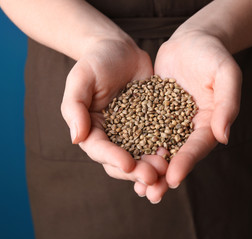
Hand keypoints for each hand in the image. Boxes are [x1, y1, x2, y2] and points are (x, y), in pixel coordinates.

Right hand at [61, 37, 167, 186]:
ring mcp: (133, 132)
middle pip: (122, 161)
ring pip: (142, 156)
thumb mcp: (81, 78)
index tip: (128, 165)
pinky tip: (177, 153)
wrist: (120, 50)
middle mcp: (112, 136)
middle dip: (137, 171)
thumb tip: (76, 138)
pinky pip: (159, 140)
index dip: (113, 159)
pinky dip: (167, 149)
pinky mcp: (152, 124)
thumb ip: (75, 106)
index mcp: (92, 129)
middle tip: (153, 175)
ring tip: (167, 168)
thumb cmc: (96, 61)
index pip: (100, 150)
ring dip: (153, 166)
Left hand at [149, 30, 241, 194]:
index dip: (186, 162)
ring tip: (136, 189)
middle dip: (164, 176)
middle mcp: (190, 127)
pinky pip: (143, 132)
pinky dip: (135, 147)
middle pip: (178, 156)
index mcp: (209, 122)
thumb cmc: (213, 54)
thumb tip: (224, 137)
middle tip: (151, 195)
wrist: (193, 41)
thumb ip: (227, 103)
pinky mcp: (154, 113)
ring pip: (159, 149)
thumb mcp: (226, 73)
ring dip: (148, 169)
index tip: (173, 178)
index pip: (197, 146)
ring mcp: (170, 122)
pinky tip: (123, 160)